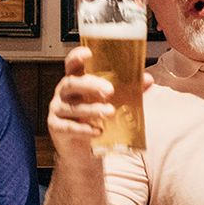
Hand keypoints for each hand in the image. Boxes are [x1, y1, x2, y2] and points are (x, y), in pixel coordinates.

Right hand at [46, 47, 148, 162]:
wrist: (82, 151)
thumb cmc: (94, 119)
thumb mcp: (111, 102)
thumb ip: (128, 90)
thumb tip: (147, 79)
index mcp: (76, 81)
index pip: (72, 64)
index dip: (77, 57)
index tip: (88, 53)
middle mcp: (64, 93)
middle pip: (71, 83)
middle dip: (90, 85)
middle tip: (110, 91)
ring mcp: (58, 110)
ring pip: (72, 107)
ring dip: (92, 109)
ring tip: (109, 112)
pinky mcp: (57, 128)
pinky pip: (69, 127)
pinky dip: (84, 129)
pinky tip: (98, 131)